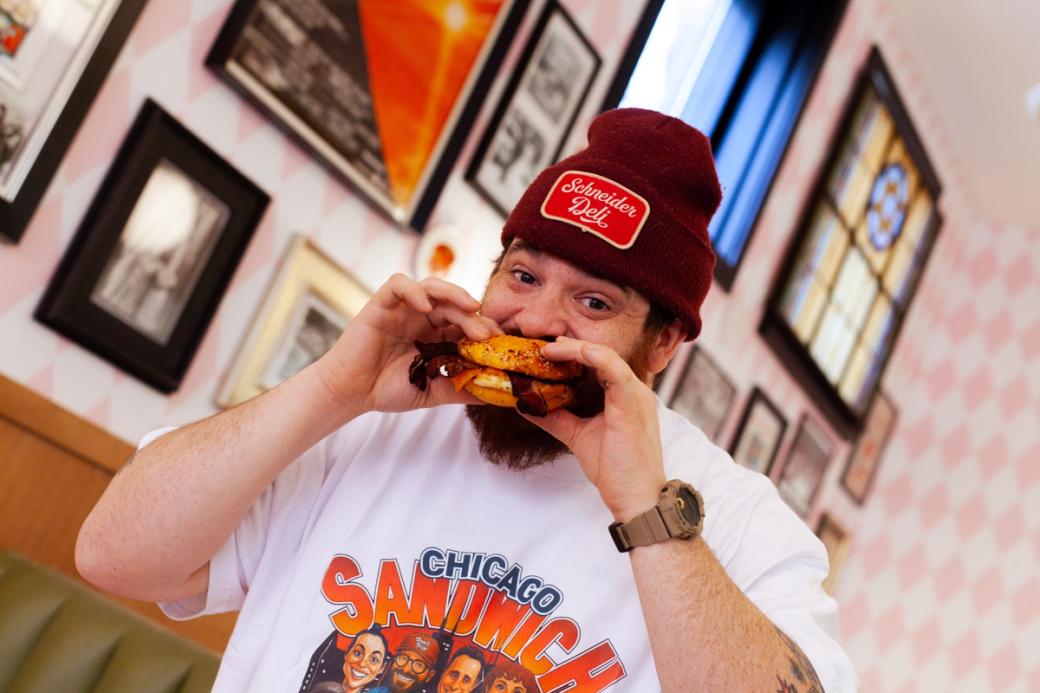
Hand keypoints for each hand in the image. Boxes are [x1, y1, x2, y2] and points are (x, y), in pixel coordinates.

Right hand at [314, 274, 502, 417]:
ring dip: (454, 294)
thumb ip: (462, 389)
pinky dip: (414, 290)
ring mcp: (402, 309)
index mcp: (435, 335)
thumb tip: (498, 393)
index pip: (465, 321)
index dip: (483, 327)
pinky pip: (398, 285)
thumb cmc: (387, 390)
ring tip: (470, 307)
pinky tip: (426, 307)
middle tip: (486, 333)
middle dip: (473, 316)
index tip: (499, 342)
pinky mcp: (381, 304)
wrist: (351, 393)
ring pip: (432, 286)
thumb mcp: (433, 392)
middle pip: (454, 303)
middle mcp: (421, 318)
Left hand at [525, 337, 665, 520]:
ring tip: (550, 349)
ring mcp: (636, 395)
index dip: (576, 353)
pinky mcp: (632, 403)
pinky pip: (613, 369)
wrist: (636, 497)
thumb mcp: (578, 436)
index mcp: (626, 396)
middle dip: (572, 347)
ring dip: (576, 349)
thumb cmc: (615, 471)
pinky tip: (571, 354)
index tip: (550, 352)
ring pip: (606, 356)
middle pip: (603, 354)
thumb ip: (556, 418)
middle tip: (545, 347)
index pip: (602, 363)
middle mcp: (635, 390)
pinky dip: (592, 357)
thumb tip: (527, 406)